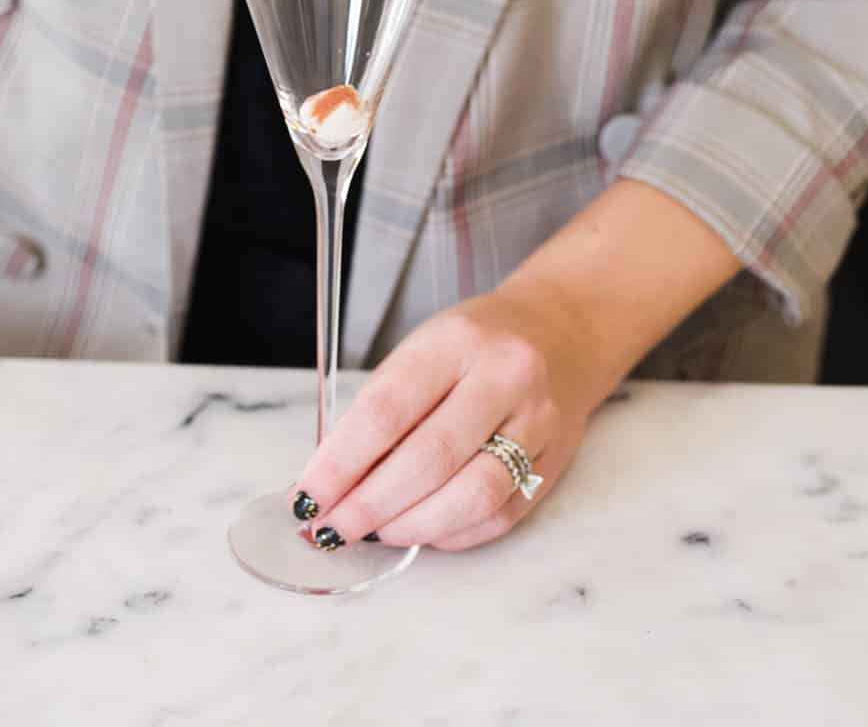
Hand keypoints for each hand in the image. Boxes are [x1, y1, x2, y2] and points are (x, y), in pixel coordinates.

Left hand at [289, 281, 608, 554]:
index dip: (340, 463)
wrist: (560, 332)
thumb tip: (329, 483)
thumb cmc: (474, 343)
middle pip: (428, 459)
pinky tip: (422, 530)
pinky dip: (452, 534)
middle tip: (331, 528)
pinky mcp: (553, 462)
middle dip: (369, 505)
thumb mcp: (423, 348)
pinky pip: (499, 515)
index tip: (307, 497)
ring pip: (470, 496)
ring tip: (375, 532)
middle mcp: (505, 377)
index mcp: (457, 340)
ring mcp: (537, 422)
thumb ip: (382, 409)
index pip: (387, 410)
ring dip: (411, 526)